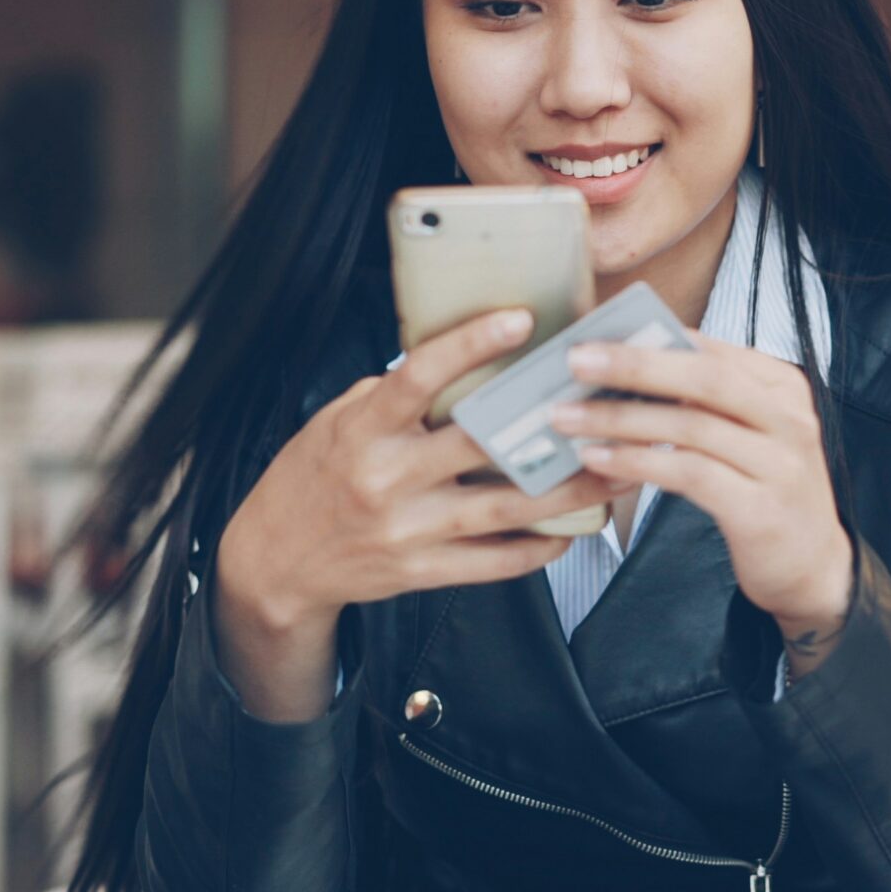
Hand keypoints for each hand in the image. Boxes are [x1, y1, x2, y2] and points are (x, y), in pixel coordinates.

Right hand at [213, 308, 627, 720]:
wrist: (273, 562)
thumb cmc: (311, 478)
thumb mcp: (336, 422)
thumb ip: (393, 397)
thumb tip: (460, 364)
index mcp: (362, 430)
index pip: (419, 377)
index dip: (471, 344)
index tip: (521, 319)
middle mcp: (386, 479)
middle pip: (480, 445)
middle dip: (546, 422)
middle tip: (602, 397)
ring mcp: (407, 530)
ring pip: (505, 510)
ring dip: (567, 491)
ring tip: (616, 470)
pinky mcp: (422, 572)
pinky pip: (494, 563)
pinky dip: (538, 548)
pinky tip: (573, 530)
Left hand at [550, 333, 853, 678]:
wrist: (813, 569)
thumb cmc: (765, 492)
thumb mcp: (747, 434)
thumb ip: (705, 400)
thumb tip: (628, 363)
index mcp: (782, 387)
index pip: (712, 349)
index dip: (651, 338)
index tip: (595, 336)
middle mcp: (788, 418)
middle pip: (704, 377)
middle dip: (634, 365)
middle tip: (575, 361)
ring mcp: (779, 464)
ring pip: (690, 425)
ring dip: (621, 419)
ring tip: (566, 418)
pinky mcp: (760, 509)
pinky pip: (689, 474)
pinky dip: (638, 462)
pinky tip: (598, 460)